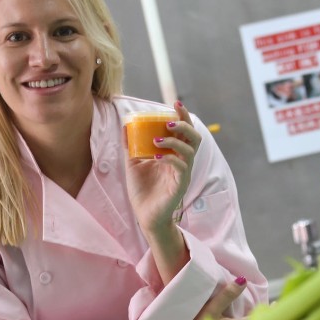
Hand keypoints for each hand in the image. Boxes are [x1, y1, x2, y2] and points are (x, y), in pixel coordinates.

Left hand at [125, 101, 200, 235]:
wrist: (145, 216)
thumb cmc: (142, 190)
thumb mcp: (134, 164)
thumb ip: (131, 146)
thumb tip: (125, 125)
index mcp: (174, 154)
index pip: (185, 131)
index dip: (183, 116)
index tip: (175, 103)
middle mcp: (182, 162)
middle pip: (194, 137)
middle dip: (184, 124)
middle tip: (169, 120)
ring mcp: (183, 173)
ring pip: (189, 151)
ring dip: (174, 141)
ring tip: (157, 139)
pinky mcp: (179, 185)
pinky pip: (181, 168)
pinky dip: (169, 159)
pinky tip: (156, 156)